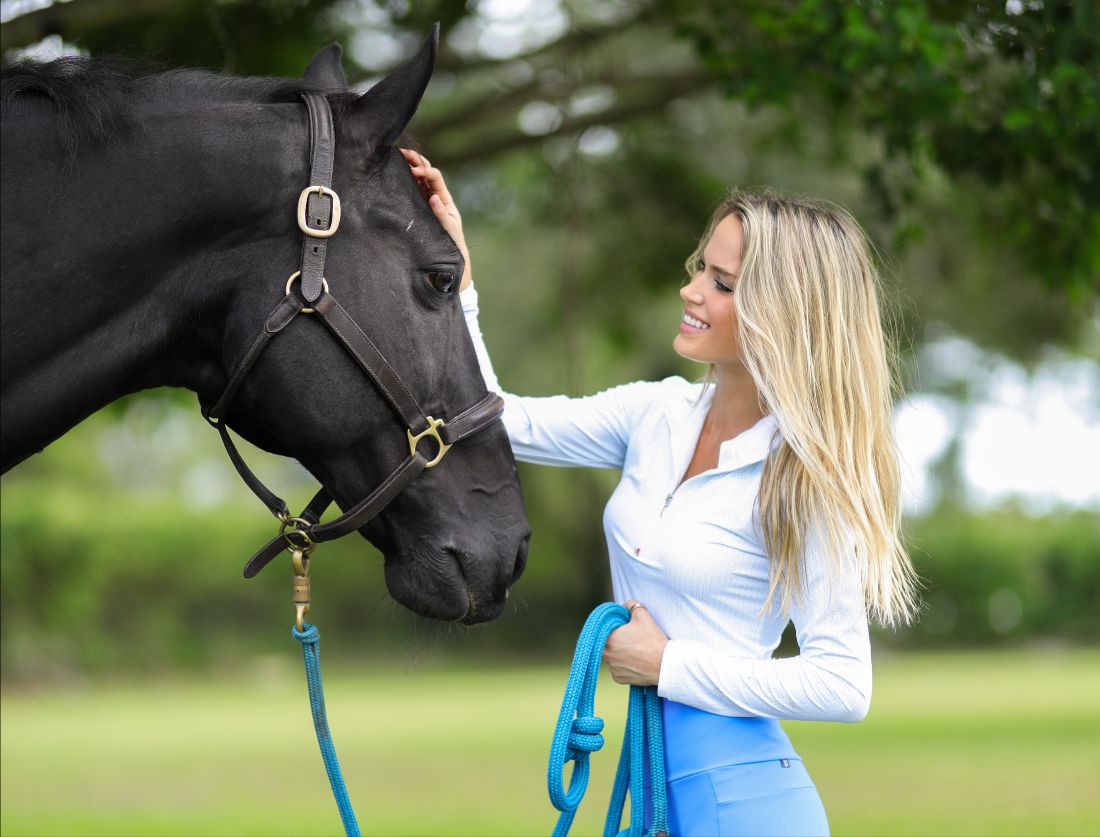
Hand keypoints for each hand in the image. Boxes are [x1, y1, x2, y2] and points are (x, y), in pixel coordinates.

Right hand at [399, 148, 471, 290]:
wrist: (449, 258)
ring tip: (398, 157)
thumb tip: (433, 197)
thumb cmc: (451, 243)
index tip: (414, 171)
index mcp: (444, 198)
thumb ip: (441, 213)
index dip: (425, 171)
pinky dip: (404, 179)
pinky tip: (396, 173)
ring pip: (417, 179)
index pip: (434, 177)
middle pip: (426, 172)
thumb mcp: (448, 228)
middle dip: (416, 161)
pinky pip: (411, 190)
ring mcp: (425, 201)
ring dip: (409, 166)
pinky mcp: (417, 208)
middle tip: (402, 152)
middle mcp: (434, 196)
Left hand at [602, 601, 668, 686]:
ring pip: (612, 656)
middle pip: (608, 643)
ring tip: (636, 651)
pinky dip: (624, 665)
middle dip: (617, 640)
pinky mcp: (619, 679)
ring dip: (620, 653)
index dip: (616, 627)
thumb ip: (631, 605)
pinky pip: (618, 669)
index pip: (606, 629)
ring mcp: (612, 668)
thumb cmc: (652, 640)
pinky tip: (635, 661)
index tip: (626, 628)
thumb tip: (625, 606)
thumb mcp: (643, 615)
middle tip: (632, 639)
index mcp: (608, 638)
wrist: (665, 665)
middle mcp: (606, 655)